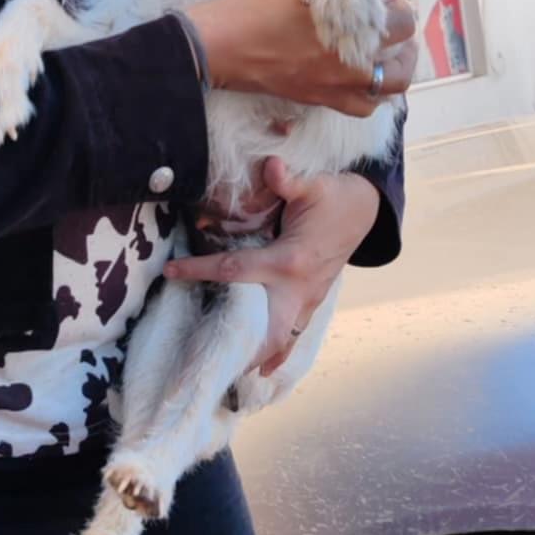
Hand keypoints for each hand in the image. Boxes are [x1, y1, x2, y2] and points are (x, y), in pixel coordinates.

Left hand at [165, 158, 380, 376]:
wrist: (364, 211)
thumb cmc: (334, 196)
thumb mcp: (313, 184)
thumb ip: (288, 180)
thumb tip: (271, 163)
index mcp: (289, 260)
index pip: (235, 268)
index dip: (201, 270)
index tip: (171, 272)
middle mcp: (297, 288)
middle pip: (262, 327)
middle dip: (234, 343)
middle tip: (202, 357)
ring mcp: (307, 299)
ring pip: (280, 339)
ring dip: (255, 355)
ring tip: (224, 371)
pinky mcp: (311, 302)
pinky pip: (294, 335)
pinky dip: (278, 354)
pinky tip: (261, 371)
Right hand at [187, 0, 416, 116]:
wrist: (218, 46)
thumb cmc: (253, 7)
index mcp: (348, 28)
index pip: (400, 22)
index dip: (400, 9)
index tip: (389, 0)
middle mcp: (348, 62)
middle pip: (400, 63)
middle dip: (405, 46)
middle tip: (397, 32)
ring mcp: (334, 86)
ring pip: (385, 90)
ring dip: (392, 73)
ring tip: (387, 58)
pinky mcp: (317, 99)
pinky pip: (359, 107)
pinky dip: (369, 96)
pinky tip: (362, 80)